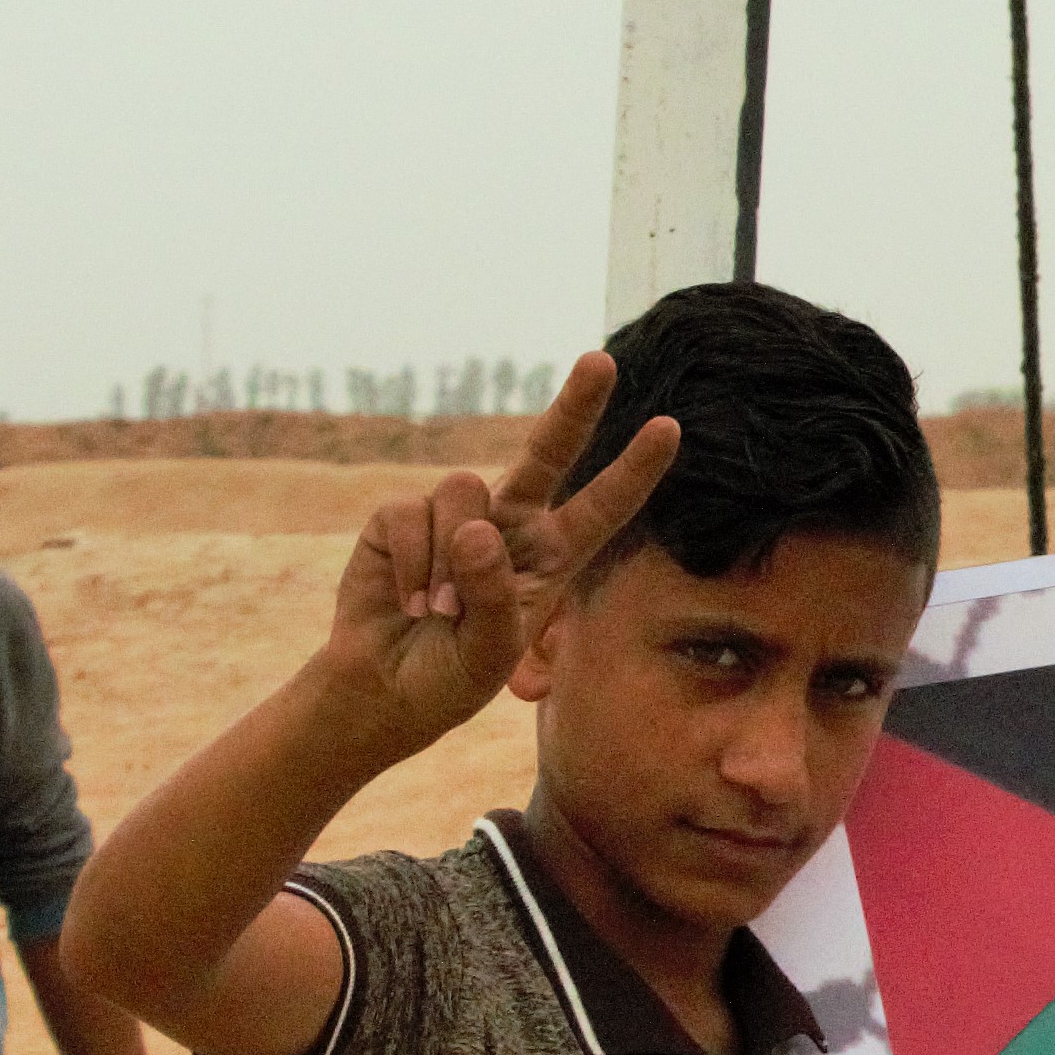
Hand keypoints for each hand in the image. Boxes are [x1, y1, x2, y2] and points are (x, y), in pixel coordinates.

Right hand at [315, 351, 679, 759]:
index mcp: (552, 558)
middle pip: (548, 453)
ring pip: (463, 491)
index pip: (602, 508)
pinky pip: (409, 516)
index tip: (670, 428)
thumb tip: (474, 528)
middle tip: (602, 362)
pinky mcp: (401, 518)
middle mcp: (510, 525)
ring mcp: (456, 516)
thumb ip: (491, 596)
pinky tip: (408, 603)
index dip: (633, 470)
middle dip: (575, 406)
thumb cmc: (449, 678)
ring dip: (449, 560)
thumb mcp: (489, 654)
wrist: (383, 692)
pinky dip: (410, 567)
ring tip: (440, 611)